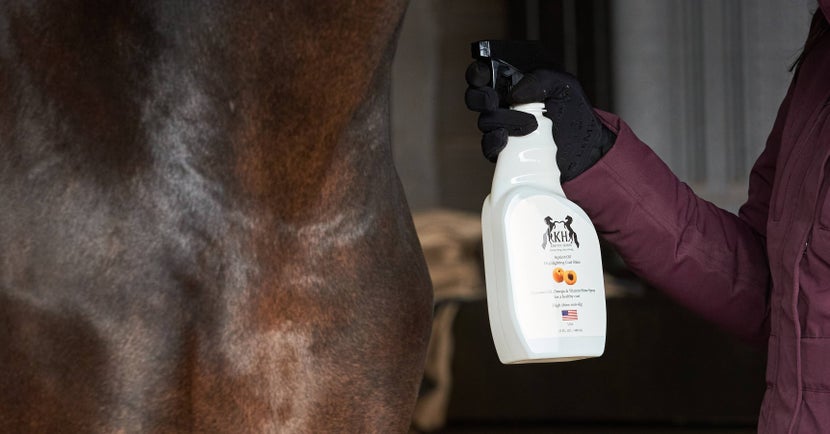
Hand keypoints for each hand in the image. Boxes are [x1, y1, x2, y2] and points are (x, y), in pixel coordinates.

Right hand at [464, 61, 615, 181]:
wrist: (585, 145)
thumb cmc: (573, 110)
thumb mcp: (564, 85)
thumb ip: (541, 78)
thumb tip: (514, 92)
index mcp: (512, 82)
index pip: (483, 73)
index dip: (477, 72)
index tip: (484, 74)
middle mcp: (502, 103)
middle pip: (474, 98)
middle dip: (480, 97)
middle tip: (495, 99)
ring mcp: (501, 127)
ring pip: (484, 121)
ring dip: (502, 120)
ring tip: (530, 124)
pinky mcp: (505, 150)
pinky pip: (488, 146)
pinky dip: (494, 141)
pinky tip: (506, 138)